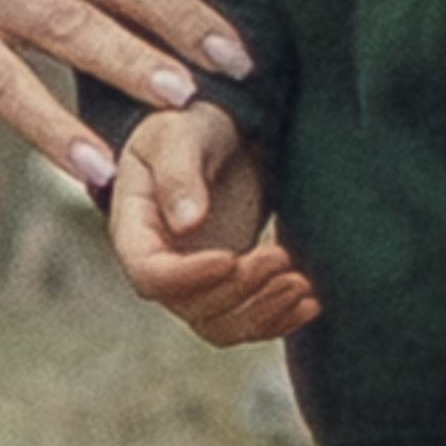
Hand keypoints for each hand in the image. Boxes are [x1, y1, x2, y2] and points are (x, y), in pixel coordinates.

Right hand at [109, 106, 319, 346]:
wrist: (223, 127)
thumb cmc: (191, 121)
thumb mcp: (179, 134)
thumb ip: (179, 174)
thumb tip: (185, 225)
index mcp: (135, 227)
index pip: (151, 275)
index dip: (189, 278)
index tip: (230, 259)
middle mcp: (160, 262)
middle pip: (192, 306)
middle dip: (240, 291)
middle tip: (279, 259)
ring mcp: (194, 277)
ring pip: (222, 324)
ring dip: (263, 310)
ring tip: (300, 282)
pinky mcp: (227, 282)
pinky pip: (246, 321)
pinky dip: (277, 319)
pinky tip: (310, 301)